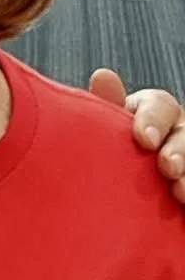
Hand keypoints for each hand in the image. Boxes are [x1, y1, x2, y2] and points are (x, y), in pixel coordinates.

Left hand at [90, 69, 184, 206]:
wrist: (118, 195)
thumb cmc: (107, 153)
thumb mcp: (106, 131)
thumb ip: (106, 107)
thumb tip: (103, 75)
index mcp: (150, 114)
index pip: (159, 105)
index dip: (153, 119)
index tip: (144, 140)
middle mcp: (174, 132)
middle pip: (184, 133)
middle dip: (180, 149)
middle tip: (167, 168)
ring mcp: (183, 156)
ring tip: (179, 191)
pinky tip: (184, 204)